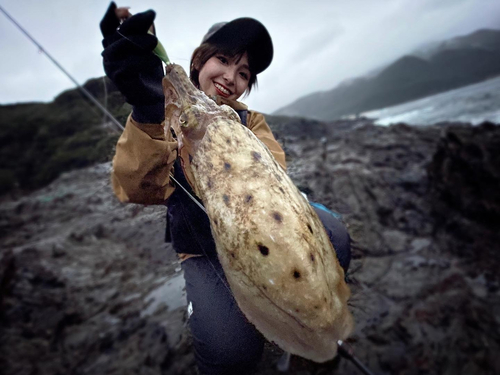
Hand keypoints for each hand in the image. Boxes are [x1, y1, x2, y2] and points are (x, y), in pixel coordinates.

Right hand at [100, 2, 164, 121]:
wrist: (153, 97)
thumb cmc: (150, 70)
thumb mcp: (149, 47)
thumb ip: (145, 31)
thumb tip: (145, 14)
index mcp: (113, 43)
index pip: (107, 25)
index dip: (111, 15)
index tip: (120, 6)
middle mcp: (108, 53)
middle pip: (117, 32)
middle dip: (134, 22)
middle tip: (151, 15)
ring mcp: (110, 66)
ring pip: (121, 46)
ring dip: (140, 41)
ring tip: (155, 42)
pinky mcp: (118, 78)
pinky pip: (128, 65)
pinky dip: (143, 60)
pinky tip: (154, 60)